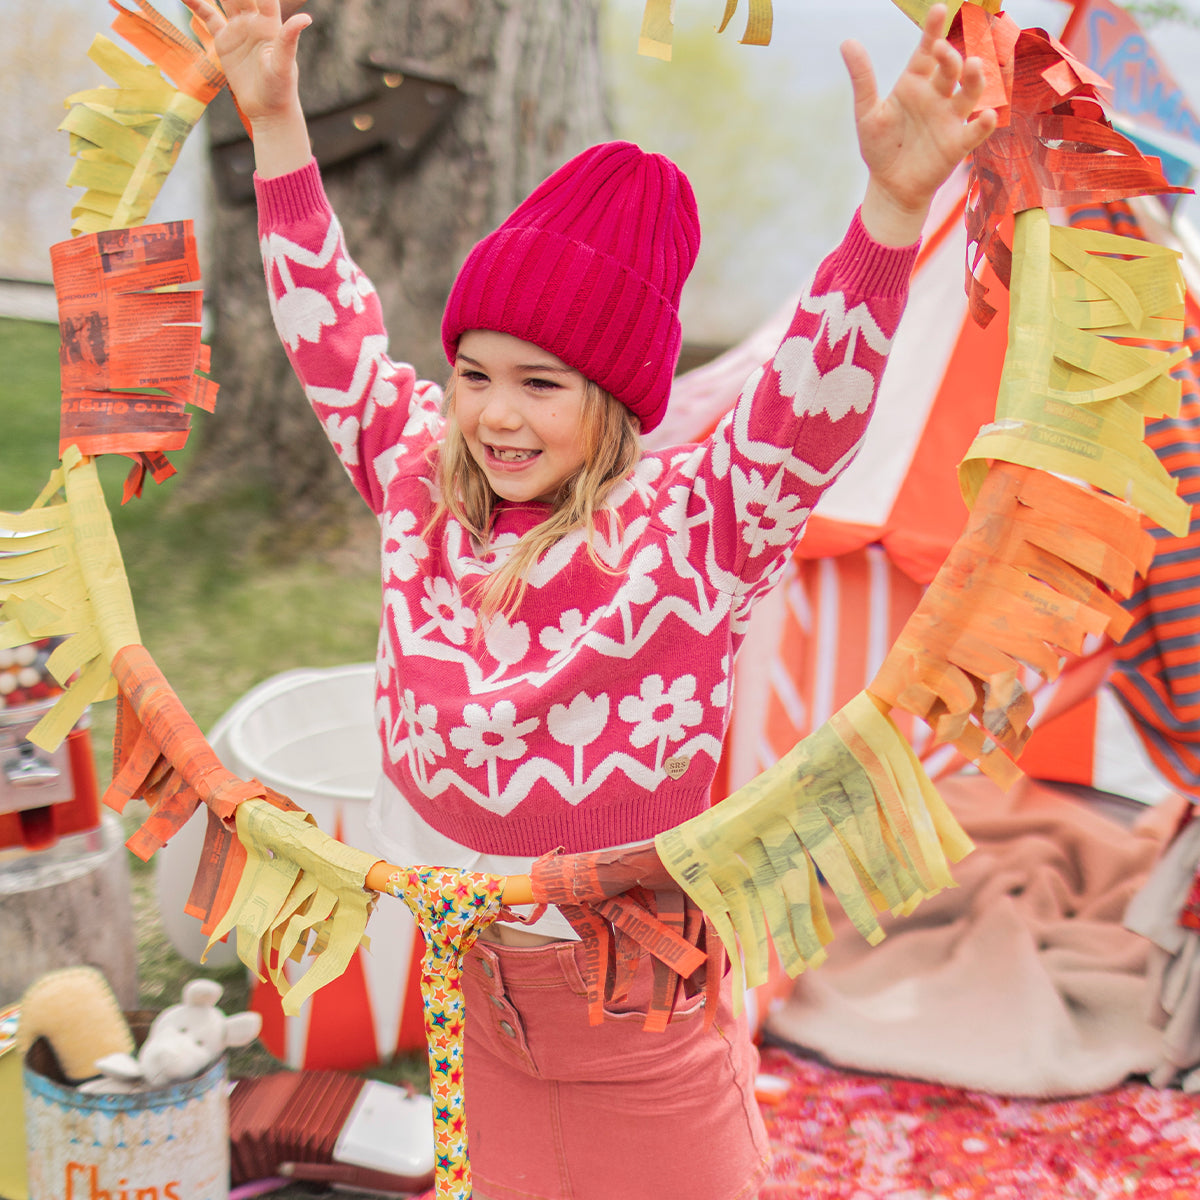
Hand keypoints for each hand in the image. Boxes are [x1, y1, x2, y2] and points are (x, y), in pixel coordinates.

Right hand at [182, 0, 314, 176]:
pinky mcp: (225, 41)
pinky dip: (196, 5)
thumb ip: (290, 39)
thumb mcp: (284, 64)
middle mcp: (254, 21)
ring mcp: (239, 29)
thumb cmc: (281, 89)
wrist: (267, 110)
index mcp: (271, 23)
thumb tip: (306, 18)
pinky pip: (208, 17)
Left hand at [844, 5, 996, 245]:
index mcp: (915, 84)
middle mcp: (937, 96)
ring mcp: (950, 118)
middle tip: (941, 49)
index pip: (927, 51)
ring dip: (975, 79)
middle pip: (950, 68)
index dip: (933, 31)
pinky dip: (984, 123)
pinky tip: (987, 115)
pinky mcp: (958, 143)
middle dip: (950, 56)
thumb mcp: (867, 112)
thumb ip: (862, 78)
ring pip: (970, 92)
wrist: (890, 186)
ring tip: (973, 67)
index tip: (940, 9)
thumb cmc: (880, 147)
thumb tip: (847, 42)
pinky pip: (975, 131)